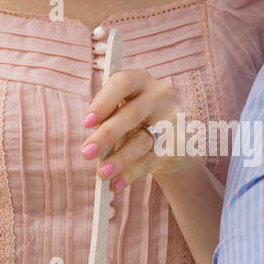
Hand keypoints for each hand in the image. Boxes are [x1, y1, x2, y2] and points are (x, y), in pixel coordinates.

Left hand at [81, 66, 187, 192]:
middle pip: (132, 113)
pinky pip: (152, 159)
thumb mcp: (118, 111)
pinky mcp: (178, 142)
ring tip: (102, 174)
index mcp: (140, 79)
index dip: (103, 102)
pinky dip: (132, 173)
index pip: (122, 83)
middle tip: (86, 153)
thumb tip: (92, 134)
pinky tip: (116, 184)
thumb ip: (106, 116)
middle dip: (107, 135)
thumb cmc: (132, 120)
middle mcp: (160, 93)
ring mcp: (172, 118)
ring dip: (120, 159)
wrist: (166, 138)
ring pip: (143, 140)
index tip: (86, 123)